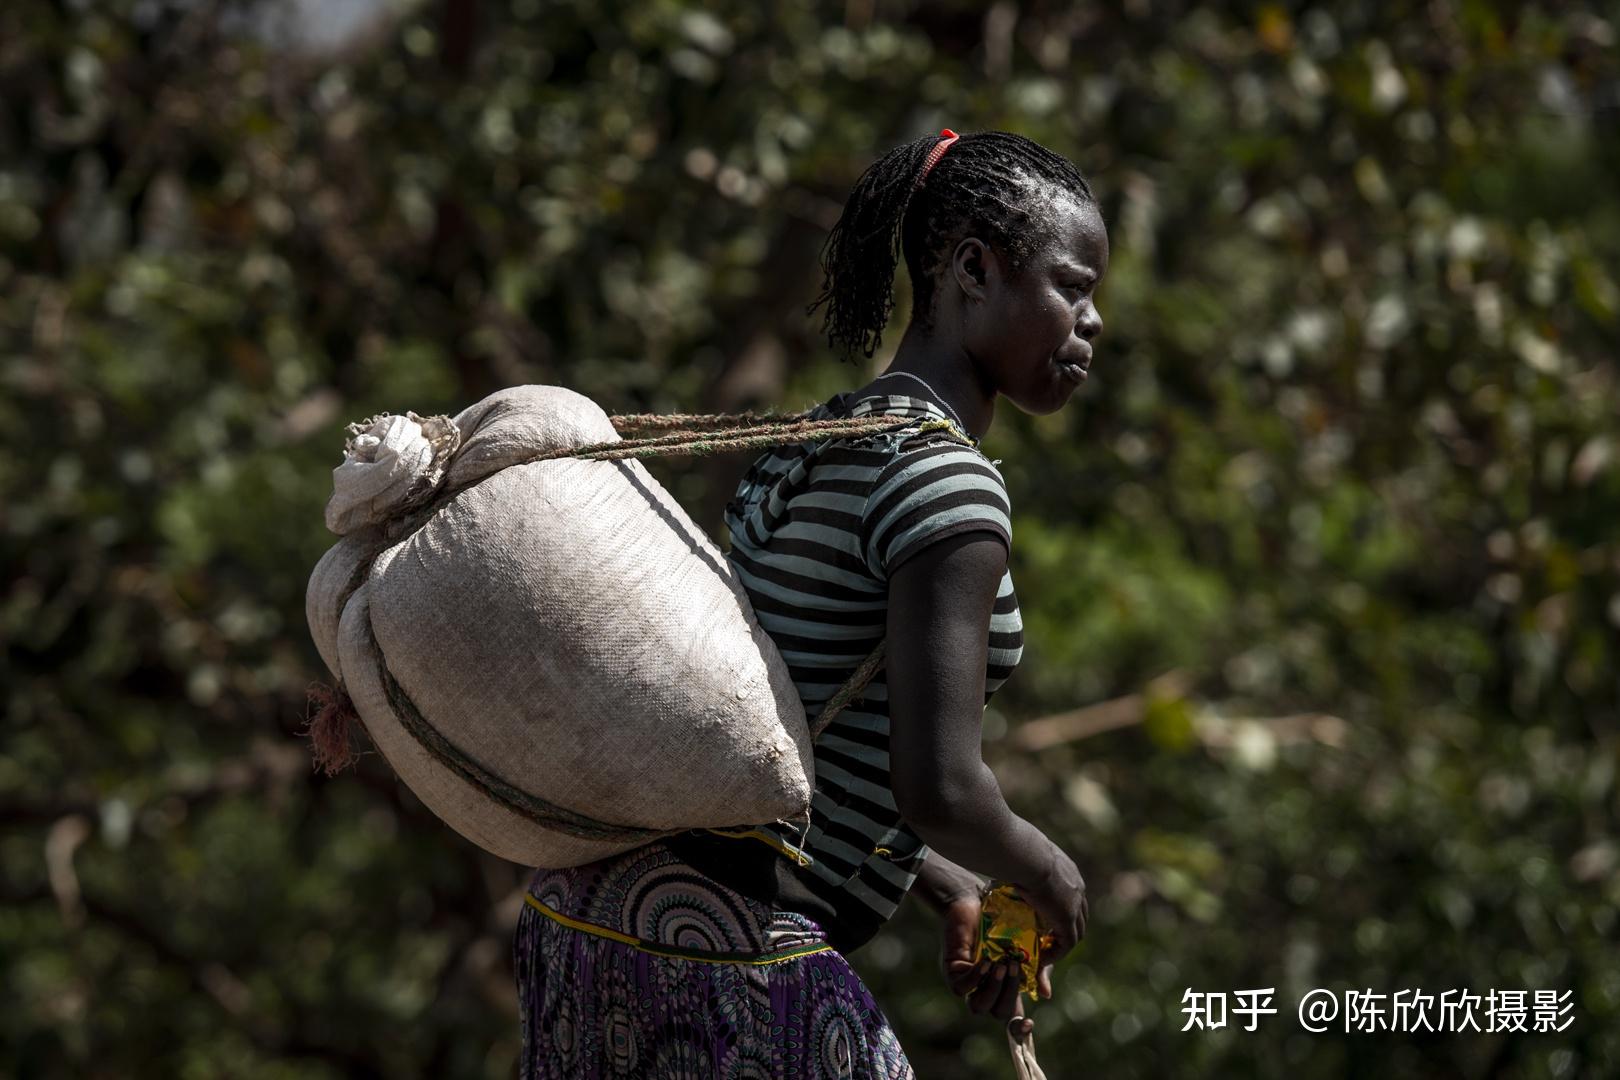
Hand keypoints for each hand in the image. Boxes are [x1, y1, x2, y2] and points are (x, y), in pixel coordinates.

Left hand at [940, 895, 1032, 1026]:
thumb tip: (1046, 995)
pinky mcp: (952, 973)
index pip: (1012, 1019)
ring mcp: (969, 984)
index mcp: (1006, 988)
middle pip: (998, 1013)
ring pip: (978, 1006)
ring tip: (1001, 965)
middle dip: (1009, 994)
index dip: (1019, 1029)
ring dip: (993, 988)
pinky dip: (976, 977)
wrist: (976, 901)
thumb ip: (1037, 970)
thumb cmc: (1003, 924)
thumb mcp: (1027, 947)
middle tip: (1015, 967)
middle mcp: (987, 990)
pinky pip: (962, 988)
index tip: (1029, 1023)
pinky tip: (986, 961)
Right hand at [1016, 842, 1088, 1000]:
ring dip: (1061, 942)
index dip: (1061, 909)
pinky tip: (1042, 957)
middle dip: (1066, 928)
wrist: (1028, 856)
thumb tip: (1002, 860)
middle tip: (1049, 938)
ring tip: (1045, 950)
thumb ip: (1019, 862)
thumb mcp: (1022, 855)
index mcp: (1068, 871)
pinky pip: (1067, 944)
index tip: (1046, 919)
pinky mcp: (1067, 920)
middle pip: (1079, 916)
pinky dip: (1056, 952)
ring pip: (1075, 932)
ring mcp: (1075, 905)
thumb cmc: (1018, 850)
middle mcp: (1077, 888)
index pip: (1071, 896)